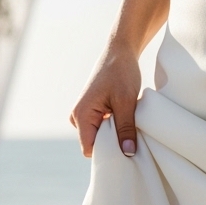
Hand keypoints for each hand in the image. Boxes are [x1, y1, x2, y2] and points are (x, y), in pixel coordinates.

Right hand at [70, 43, 141, 157]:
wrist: (119, 51)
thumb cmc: (122, 72)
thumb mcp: (127, 101)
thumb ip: (126, 129)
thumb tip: (128, 153)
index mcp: (81, 116)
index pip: (89, 150)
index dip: (107, 153)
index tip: (125, 148)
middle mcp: (76, 118)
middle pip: (93, 145)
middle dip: (111, 144)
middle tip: (129, 133)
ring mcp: (81, 115)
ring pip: (97, 138)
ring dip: (112, 135)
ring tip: (125, 120)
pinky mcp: (89, 113)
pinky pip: (98, 130)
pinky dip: (111, 128)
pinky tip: (121, 118)